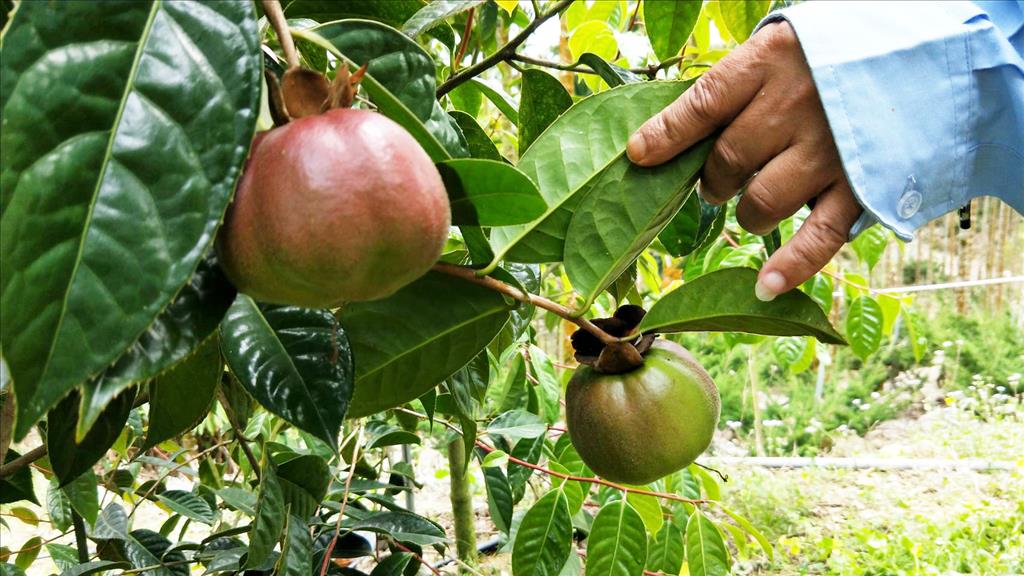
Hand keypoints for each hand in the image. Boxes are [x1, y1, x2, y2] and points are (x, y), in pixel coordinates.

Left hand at [627, 22, 861, 300]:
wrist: (934, 52)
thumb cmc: (839, 54)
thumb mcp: (785, 46)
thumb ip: (739, 84)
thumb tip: (674, 133)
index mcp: (771, 63)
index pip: (704, 104)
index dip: (666, 136)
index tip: (638, 156)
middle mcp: (795, 108)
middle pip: (726, 162)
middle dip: (714, 180)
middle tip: (721, 179)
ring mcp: (829, 152)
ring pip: (760, 205)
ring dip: (747, 213)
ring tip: (755, 204)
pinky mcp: (862, 187)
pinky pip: (819, 238)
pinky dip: (791, 267)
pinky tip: (765, 288)